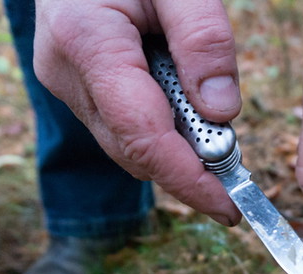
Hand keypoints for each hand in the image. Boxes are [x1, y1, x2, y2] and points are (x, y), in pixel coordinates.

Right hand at [34, 0, 242, 225]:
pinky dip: (160, 137)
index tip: (228, 206)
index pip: (141, 133)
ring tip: (220, 150)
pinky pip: (122, 128)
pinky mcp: (75, 88)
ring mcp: (66, 83)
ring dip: (175, 157)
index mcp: (85, 39)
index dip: (187, 178)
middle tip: (237, 181)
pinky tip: (190, 126)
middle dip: (187, 174)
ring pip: (127, 145)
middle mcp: (65, 71)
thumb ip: (204, 40)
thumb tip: (222, 113)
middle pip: (132, 150)